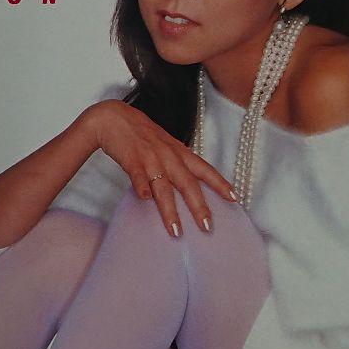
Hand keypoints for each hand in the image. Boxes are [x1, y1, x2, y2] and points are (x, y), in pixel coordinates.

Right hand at [80, 99, 238, 236]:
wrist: (113, 118)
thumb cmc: (141, 134)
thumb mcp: (165, 145)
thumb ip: (178, 164)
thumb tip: (190, 185)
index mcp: (179, 152)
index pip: (204, 169)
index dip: (220, 184)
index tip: (235, 199)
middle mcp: (168, 155)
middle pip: (187, 183)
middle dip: (198, 207)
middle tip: (206, 227)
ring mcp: (150, 157)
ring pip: (163, 186)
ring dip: (170, 209)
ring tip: (176, 230)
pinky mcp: (131, 159)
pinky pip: (137, 175)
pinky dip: (141, 187)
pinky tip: (145, 200)